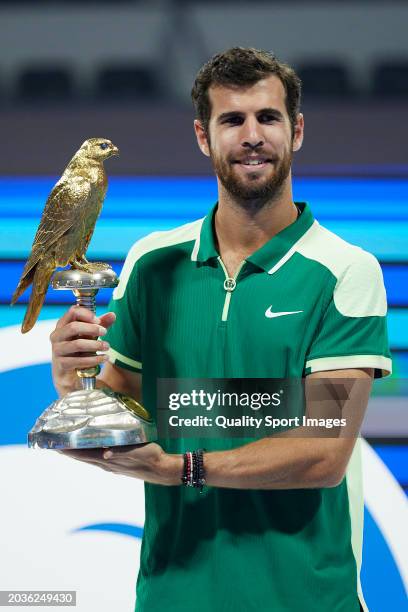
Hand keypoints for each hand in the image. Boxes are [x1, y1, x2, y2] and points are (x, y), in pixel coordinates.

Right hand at [50, 305, 115, 396]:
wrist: (69, 374)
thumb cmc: (80, 349)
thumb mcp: (90, 335)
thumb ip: (100, 325)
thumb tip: (113, 315)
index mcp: (63, 325)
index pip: (72, 312)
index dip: (87, 314)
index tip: (99, 320)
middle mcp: (57, 336)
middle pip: (73, 327)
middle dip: (92, 329)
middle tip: (105, 332)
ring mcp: (57, 350)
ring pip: (77, 344)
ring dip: (95, 345)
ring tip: (107, 346)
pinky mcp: (62, 364)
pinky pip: (79, 360)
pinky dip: (94, 359)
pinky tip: (104, 358)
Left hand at [58, 443, 182, 485]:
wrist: (162, 470)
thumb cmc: (150, 458)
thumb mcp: (136, 452)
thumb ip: (120, 452)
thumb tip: (106, 452)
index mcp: (109, 460)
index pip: (83, 455)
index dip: (69, 451)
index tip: (55, 445)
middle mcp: (107, 464)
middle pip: (83, 457)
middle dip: (69, 451)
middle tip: (56, 443)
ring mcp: (112, 465)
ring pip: (90, 459)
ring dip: (78, 453)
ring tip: (68, 446)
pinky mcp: (118, 464)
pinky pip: (99, 459)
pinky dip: (90, 453)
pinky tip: (92, 449)